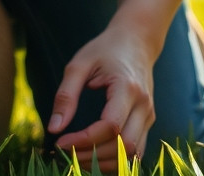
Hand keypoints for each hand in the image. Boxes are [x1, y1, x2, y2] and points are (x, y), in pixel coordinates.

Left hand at [49, 28, 154, 172]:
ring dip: (105, 162)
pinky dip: (116, 160)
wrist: (136, 41)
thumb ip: (66, 95)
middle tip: (66, 154)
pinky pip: (136, 151)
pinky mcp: (148, 121)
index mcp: (127, 88)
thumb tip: (54, 128)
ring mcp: (149, 115)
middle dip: (93, 156)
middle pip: (123, 146)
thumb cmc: (105, 50)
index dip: (84, 140)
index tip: (60, 142)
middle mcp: (143, 105)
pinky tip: (94, 156)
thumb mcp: (79, 65)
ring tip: (77, 158)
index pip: (110, 126)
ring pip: (132, 154)